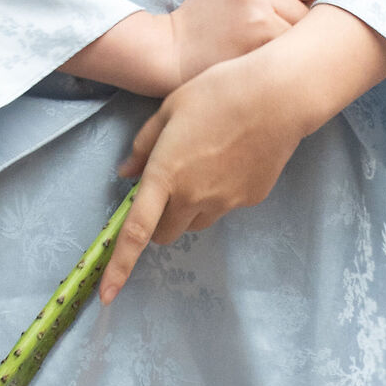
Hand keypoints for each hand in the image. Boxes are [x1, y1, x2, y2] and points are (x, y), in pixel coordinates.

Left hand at [98, 2, 385, 301]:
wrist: (278, 96)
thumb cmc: (218, 91)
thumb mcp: (170, 107)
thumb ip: (144, 144)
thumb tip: (126, 173)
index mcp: (166, 174)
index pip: (136, 232)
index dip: (119, 266)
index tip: (107, 294)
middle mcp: (193, 197)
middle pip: (165, 233)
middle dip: (158, 220)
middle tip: (165, 185)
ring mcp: (224, 202)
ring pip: (195, 222)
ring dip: (188, 208)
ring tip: (204, 163)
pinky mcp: (250, 200)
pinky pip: (223, 207)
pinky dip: (218, 193)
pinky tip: (232, 158)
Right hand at [166, 0, 330, 86]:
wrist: (169, 52)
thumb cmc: (207, 19)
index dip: (321, 3)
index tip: (313, 18)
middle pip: (319, 11)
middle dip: (308, 28)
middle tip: (285, 41)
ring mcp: (261, 11)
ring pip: (309, 35)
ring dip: (297, 48)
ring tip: (270, 54)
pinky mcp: (260, 41)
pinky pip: (295, 54)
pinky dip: (287, 65)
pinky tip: (267, 68)